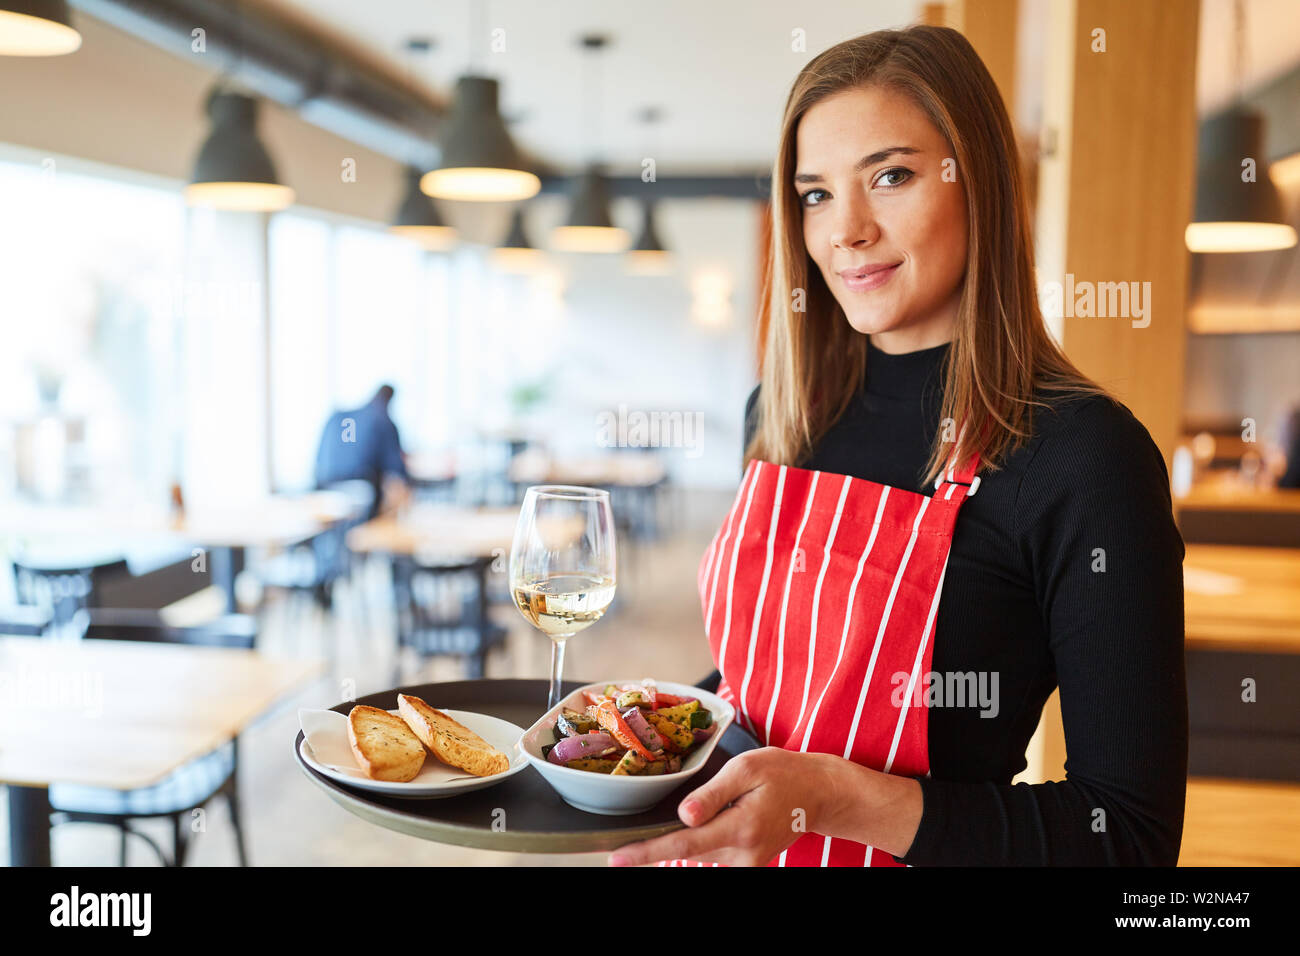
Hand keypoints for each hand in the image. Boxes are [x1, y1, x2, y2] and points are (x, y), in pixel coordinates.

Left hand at [607, 747, 834, 866]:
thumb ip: (712, 794)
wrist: (818, 794)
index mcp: (740, 828)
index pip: (683, 844)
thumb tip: (683, 816)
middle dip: (661, 841)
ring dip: (687, 835)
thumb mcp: (747, 769)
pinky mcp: (747, 864)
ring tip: (708, 810)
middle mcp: (743, 854)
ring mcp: (746, 863)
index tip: (617, 857)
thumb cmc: (783, 774)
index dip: (647, 852)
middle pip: (687, 850)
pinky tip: (714, 818)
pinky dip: (701, 838)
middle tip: (653, 826)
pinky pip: (711, 853)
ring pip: (698, 852)